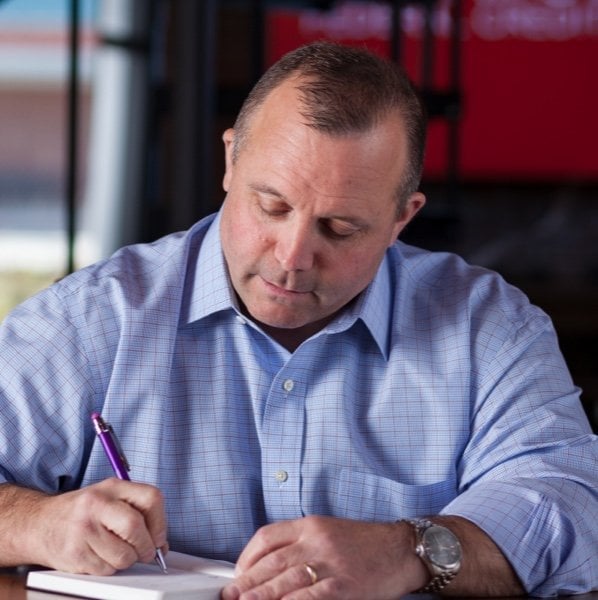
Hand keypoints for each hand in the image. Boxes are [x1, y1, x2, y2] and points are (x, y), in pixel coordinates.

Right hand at [21, 478, 167, 574]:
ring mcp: (83, 529)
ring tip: (115, 550)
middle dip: (146, 546)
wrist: (39, 524)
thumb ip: (138, 512)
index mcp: (112, 486)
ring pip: (123, 555)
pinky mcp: (74, 553)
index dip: (160, 522)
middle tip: (146, 552)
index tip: (159, 536)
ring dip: (127, 560)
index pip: (151, 498)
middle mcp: (97, 504)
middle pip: (136, 527)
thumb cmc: (81, 512)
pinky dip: (109, 568)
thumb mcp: (110, 497)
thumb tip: (161, 543)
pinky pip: (106, 569)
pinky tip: (99, 555)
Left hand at [221, 516, 426, 599]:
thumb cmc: (364, 543)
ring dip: (261, 595)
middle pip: (272, 561)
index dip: (247, 557)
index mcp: (310, 525)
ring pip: (286, 580)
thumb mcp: (328, 531)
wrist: (399, 549)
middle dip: (247, 581)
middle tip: (230, 595)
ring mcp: (330, 563)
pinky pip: (310, 597)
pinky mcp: (343, 585)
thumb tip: (268, 565)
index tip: (238, 573)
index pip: (268, 537)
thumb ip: (300, 543)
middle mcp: (316, 541)